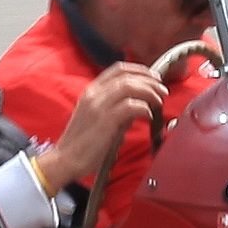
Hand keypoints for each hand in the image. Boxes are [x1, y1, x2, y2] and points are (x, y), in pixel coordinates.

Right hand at [33, 59, 172, 197]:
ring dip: (149, 92)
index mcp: (91, 91)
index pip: (118, 69)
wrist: (65, 159)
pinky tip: (148, 115)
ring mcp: (98, 106)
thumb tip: (138, 106)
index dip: (140, 70)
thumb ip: (116, 108)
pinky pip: (130, 106)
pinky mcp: (105, 121)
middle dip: (150, 80)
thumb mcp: (97, 118)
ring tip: (159, 100)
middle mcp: (94, 94)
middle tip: (163, 90)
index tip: (153, 77)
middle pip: (127, 76)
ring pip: (130, 87)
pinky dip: (143, 108)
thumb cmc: (82, 143)